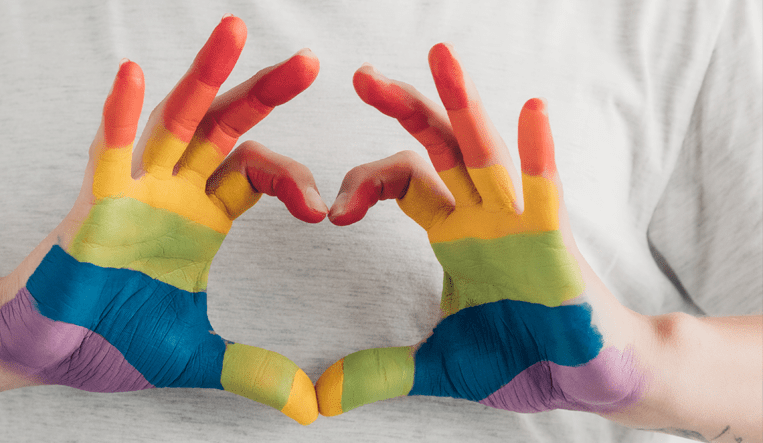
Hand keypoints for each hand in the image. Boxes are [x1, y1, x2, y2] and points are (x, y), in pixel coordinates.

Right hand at [0, 16, 324, 424]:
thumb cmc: (110, 339)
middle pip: (226, 129)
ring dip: (204, 77)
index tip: (323, 212)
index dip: (293, 180)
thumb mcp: (194, 356)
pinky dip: (120, 115)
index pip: (256, 173)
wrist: (45, 350)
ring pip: (175, 121)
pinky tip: (132, 74)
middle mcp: (172, 192)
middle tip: (310, 61)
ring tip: (234, 30)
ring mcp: (133, 189)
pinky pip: (108, 150)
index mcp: (202, 218)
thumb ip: (252, 372)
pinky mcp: (92, 201)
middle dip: (265, 93)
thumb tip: (311, 408)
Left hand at [315, 43, 647, 417]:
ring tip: (438, 56)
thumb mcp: (438, 365)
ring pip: (485, 151)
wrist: (588, 379)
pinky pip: (545, 189)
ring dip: (461, 103)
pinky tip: (531, 110)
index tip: (332, 212)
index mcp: (453, 233)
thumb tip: (321, 397)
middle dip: (402, 107)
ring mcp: (518, 222)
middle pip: (437, 147)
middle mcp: (482, 216)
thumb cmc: (522, 359)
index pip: (403, 182)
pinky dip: (539, 152)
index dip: (364, 183)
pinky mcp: (554, 242)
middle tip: (360, 75)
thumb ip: (382, 372)